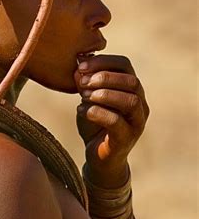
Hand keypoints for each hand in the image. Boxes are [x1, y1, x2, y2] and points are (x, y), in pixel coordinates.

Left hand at [74, 55, 148, 186]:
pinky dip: (97, 113)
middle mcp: (140, 103)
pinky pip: (117, 122)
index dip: (103, 61)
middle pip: (131, 81)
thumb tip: (78, 67)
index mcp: (131, 88)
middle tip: (83, 82)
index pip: (125, 65)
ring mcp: (136, 122)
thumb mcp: (88, 98)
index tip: (81, 65)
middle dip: (105, 77)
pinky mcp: (126, 139)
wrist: (98, 156)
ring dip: (104, 94)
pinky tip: (81, 110)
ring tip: (83, 96)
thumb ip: (85, 83)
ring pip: (130, 101)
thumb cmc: (95, 122)